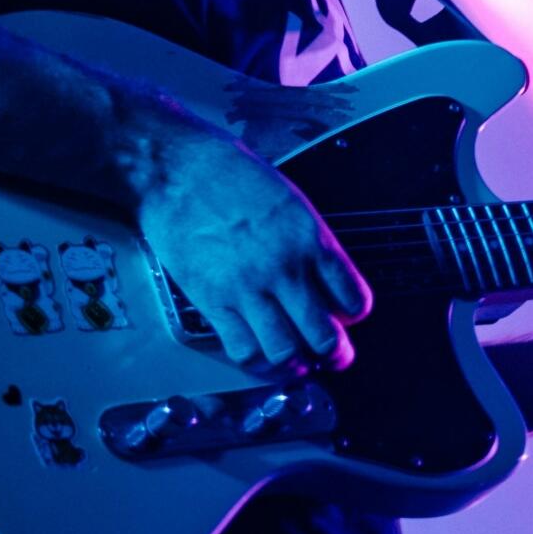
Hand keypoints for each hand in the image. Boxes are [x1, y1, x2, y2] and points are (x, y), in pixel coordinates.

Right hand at [133, 115, 371, 376]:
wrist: (179, 169)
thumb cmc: (231, 175)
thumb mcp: (289, 200)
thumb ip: (309, 241)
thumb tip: (323, 276)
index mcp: (310, 238)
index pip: (353, 298)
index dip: (354, 314)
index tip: (347, 316)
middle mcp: (285, 268)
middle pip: (325, 336)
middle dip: (335, 354)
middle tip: (334, 356)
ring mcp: (249, 287)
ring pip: (285, 351)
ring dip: (296, 364)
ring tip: (296, 362)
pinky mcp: (214, 300)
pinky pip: (243, 348)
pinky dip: (257, 361)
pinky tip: (261, 356)